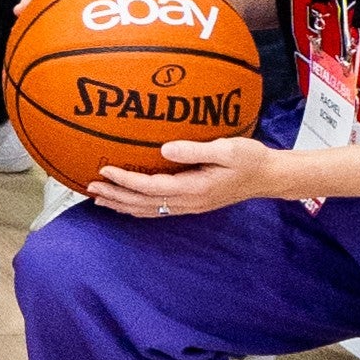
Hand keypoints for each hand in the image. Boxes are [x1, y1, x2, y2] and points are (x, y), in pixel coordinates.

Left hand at [85, 131, 285, 218]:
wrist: (269, 177)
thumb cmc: (251, 159)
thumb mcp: (228, 149)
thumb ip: (195, 149)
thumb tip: (164, 149)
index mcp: (195, 188)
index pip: (151, 187)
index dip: (126, 180)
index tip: (105, 169)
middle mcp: (189, 202)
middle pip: (143, 203)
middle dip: (115, 195)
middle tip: (90, 186)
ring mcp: (189, 206)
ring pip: (148, 210)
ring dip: (122, 204)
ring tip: (98, 197)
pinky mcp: (192, 204)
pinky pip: (157, 209)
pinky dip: (136, 207)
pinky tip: (125, 202)